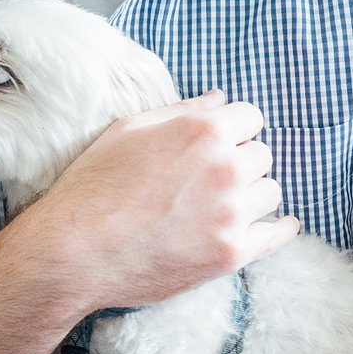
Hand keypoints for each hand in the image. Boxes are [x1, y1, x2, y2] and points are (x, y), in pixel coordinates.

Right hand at [41, 90, 300, 309]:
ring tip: (217, 207)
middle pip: (261, 155)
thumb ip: (180, 113)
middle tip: (205, 181)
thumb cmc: (91, 188)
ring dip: (250, 196)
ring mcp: (231, 214)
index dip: (230, 131)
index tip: (213, 147)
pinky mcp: (231, 254)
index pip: (250, 117)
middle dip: (238, 163)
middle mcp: (225, 168)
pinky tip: (274, 225)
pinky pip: (278, 234)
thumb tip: (219, 99)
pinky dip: (278, 228)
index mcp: (202, 131)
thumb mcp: (126, 133)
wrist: (73, 253)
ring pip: (270, 192)